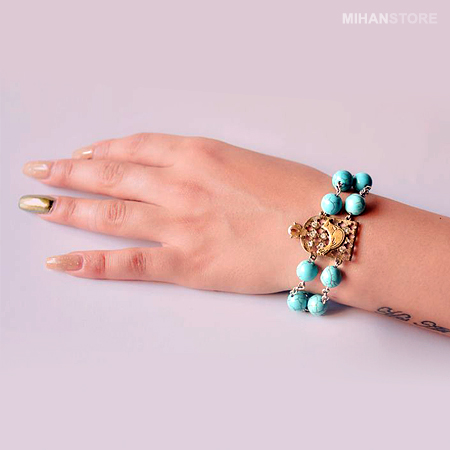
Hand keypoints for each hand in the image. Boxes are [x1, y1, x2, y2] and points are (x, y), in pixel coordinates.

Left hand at [20, 133, 327, 293]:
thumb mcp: (249, 162)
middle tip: (41, 173)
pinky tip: (64, 263)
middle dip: (70, 174)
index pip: (136, 146)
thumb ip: (211, 166)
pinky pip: (130, 263)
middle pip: (112, 174)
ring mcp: (180, 223)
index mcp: (199, 154)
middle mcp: (181, 183)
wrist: (324, 228)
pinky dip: (93, 263)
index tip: (83, 154)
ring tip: (39, 207)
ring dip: (69, 209)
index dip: (103, 149)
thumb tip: (186, 172)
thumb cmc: (298, 193)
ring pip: (110, 213)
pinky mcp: (188, 262)